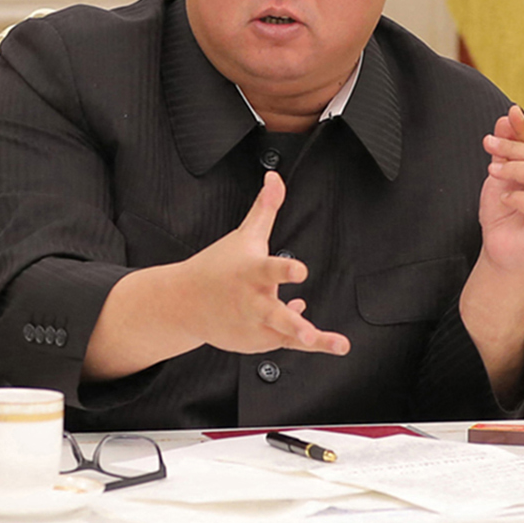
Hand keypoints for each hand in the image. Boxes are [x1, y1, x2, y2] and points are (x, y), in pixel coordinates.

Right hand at [178, 172, 350, 357]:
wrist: (184, 303)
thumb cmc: (218, 267)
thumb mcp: (243, 236)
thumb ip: (265, 208)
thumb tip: (275, 177)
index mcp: (251, 272)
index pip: (270, 268)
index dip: (286, 270)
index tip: (301, 270)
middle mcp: (252, 301)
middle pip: (274, 313)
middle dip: (293, 323)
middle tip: (309, 332)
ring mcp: (254, 325)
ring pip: (285, 334)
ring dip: (309, 338)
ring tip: (339, 345)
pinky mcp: (256, 341)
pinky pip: (284, 340)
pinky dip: (297, 336)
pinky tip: (308, 326)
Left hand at [475, 108, 523, 275]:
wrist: (500, 250)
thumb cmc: (502, 214)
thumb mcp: (499, 177)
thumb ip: (504, 151)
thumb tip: (506, 118)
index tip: (511, 113)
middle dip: (513, 148)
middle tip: (489, 144)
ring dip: (515, 170)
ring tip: (494, 173)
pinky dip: (520, 198)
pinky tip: (506, 200)